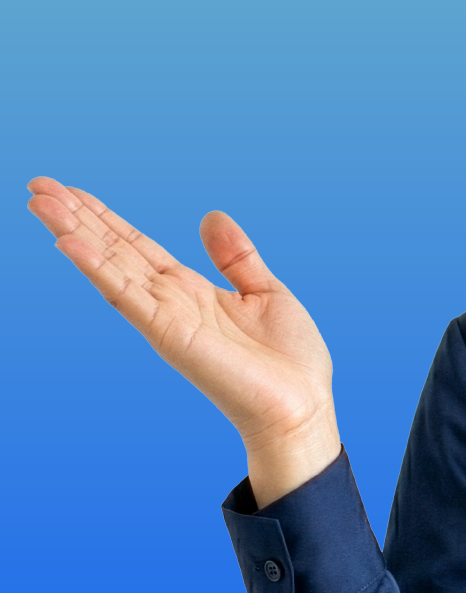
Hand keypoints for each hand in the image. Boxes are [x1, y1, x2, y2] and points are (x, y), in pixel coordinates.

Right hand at [26, 176, 339, 505]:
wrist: (301, 406)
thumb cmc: (288, 360)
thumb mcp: (265, 291)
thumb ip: (235, 256)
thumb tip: (211, 215)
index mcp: (191, 290)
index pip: (136, 245)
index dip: (105, 217)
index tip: (72, 190)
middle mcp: (170, 301)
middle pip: (113, 250)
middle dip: (76, 217)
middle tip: (38, 185)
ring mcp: (165, 317)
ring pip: (109, 266)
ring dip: (73, 233)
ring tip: (40, 201)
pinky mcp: (169, 335)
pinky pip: (126, 295)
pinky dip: (97, 268)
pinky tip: (69, 243)